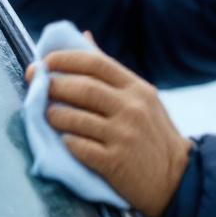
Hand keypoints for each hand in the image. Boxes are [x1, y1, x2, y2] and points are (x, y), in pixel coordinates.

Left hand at [26, 38, 192, 216]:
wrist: (177, 179)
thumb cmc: (152, 134)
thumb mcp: (141, 97)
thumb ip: (110, 70)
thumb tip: (84, 36)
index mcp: (137, 88)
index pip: (96, 63)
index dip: (65, 59)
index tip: (45, 62)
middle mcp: (131, 108)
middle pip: (83, 89)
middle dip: (54, 85)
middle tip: (38, 87)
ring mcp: (123, 136)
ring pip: (76, 118)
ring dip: (55, 114)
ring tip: (48, 114)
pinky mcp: (115, 163)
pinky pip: (79, 147)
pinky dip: (67, 141)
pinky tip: (63, 139)